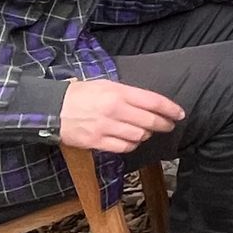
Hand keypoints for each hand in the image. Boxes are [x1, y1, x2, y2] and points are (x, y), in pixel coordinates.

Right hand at [59, 79, 183, 153]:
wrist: (52, 108)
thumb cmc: (80, 94)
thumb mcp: (106, 85)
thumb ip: (128, 94)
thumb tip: (150, 104)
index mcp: (118, 92)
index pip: (153, 101)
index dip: (170, 109)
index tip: (180, 114)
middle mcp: (114, 109)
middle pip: (149, 121)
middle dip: (163, 124)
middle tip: (168, 125)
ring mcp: (105, 127)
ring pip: (138, 136)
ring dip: (145, 135)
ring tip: (145, 132)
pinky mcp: (96, 142)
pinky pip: (123, 147)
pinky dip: (131, 145)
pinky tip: (131, 141)